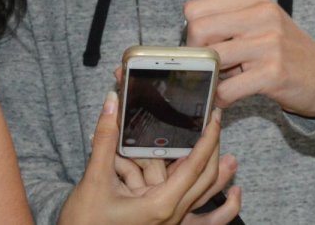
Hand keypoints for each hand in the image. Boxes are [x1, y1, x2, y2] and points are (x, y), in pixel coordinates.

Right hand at [59, 93, 238, 224]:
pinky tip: (228, 192)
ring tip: (231, 156)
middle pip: (204, 178)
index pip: (195, 167)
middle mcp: (169, 215)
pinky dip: (208, 199)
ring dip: (215, 175)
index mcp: (160, 206)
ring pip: (198, 192)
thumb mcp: (94, 180)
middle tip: (214, 124)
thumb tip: (112, 102)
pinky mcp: (159, 220)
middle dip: (213, 150)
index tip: (214, 118)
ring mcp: (166, 220)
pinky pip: (189, 205)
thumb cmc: (84, 223)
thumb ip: (106, 140)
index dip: (208, 140)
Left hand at [184, 0, 314, 117]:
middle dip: (195, 53)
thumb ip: (226, 23)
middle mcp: (262, 15)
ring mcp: (269, 43)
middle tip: (208, 66)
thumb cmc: (284, 49)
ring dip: (208, 78)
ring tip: (219, 82)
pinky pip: (227, 89)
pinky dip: (221, 99)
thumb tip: (187, 42)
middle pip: (198, 29)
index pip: (196, 8)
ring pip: (211, 59)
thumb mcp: (260, 23)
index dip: (192, 32)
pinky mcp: (272, 73)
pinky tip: (230, 98)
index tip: (203, 46)